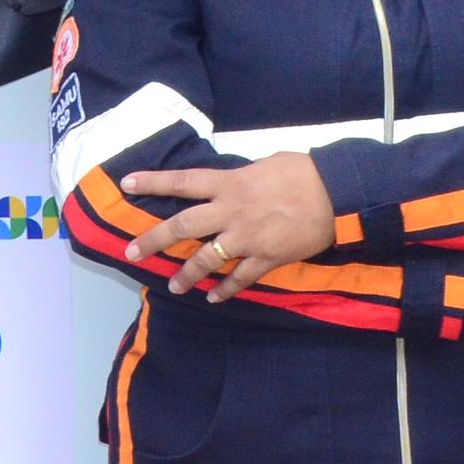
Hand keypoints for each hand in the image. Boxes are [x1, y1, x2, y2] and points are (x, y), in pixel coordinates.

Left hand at [117, 151, 337, 297]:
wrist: (336, 193)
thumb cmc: (303, 172)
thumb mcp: (263, 166)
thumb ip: (239, 178)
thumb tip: (227, 186)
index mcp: (229, 184)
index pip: (182, 181)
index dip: (152, 182)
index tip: (127, 184)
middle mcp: (231, 211)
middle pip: (183, 226)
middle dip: (153, 240)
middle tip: (131, 253)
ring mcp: (247, 237)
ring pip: (207, 259)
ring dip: (187, 274)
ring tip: (172, 285)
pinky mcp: (266, 257)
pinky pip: (240, 278)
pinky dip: (226, 289)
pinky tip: (214, 297)